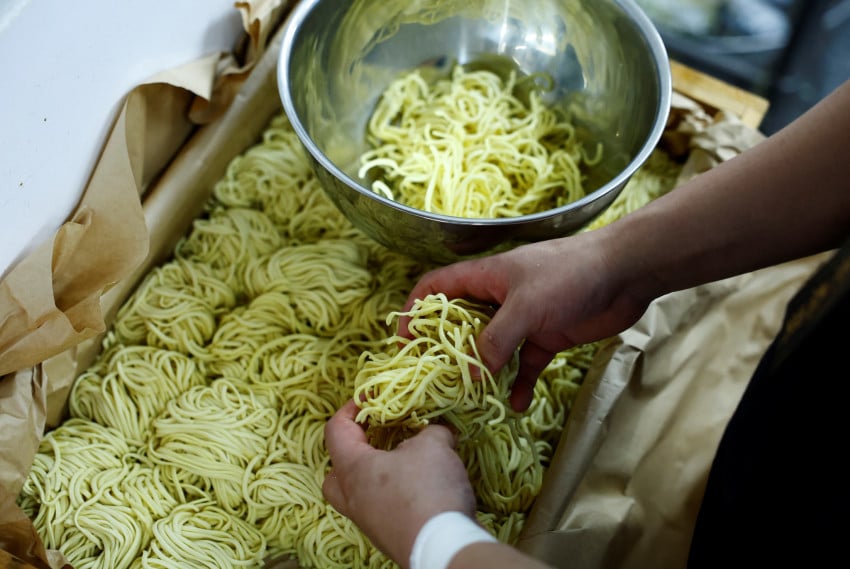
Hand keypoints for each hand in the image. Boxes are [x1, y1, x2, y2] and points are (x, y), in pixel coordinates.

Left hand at [323, 400, 477, 567]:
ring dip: (375, 476)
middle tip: (374, 440)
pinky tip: (420, 487)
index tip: (369, 398)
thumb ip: (431, 431)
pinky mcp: (389, 536)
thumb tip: (436, 430)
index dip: (350, 410)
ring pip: (358, 495)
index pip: (335, 431)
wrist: (442, 546)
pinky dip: (394, 495)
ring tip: (403, 462)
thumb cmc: (427, 490)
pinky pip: (381, 510)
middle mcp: (354, 498)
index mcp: (353, 469)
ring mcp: (369, 522)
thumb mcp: (434, 445)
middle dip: (351, 452)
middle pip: (335, 474)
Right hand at [400, 233, 649, 411]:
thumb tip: (471, 374)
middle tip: (437, 381)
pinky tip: (518, 405)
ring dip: (484, 373)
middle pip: (460, 324)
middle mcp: (498, 298)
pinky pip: (524, 364)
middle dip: (447, 352)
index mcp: (485, 277)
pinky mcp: (547, 337)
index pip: (436, 288)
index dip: (415, 310)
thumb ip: (496, 339)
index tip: (403, 342)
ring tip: (472, 400)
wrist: (625, 273)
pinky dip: (520, 383)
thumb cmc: (569, 275)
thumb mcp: (525, 305)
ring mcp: (523, 319)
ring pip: (492, 349)